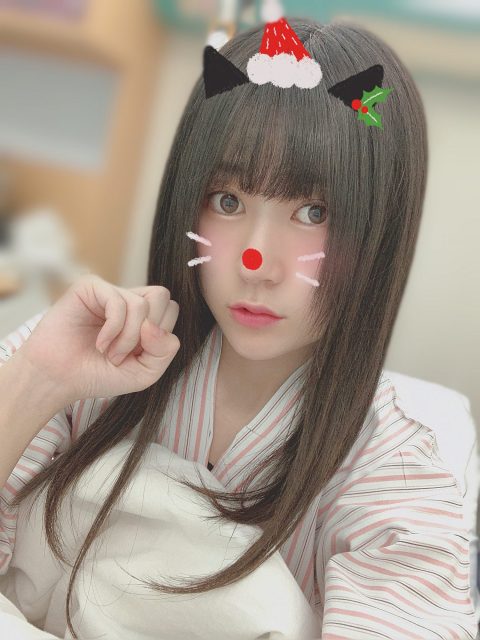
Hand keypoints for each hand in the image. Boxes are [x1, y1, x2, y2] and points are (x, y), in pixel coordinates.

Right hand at [15, 274, 179, 403]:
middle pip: (162, 297)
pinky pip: (118, 302)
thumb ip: (164, 352)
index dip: (159, 337)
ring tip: (109, 353)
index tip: (137, 356)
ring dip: (128, 338)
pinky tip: (99, 344)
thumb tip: (153, 326)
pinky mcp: (90, 288)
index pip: (171, 310)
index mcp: (143, 316)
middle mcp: (128, 300)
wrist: (59, 379)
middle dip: (148, 335)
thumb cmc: (99, 374)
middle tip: (124, 354)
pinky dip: (113, 330)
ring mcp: (109, 292)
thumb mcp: (144, 373)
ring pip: (142, 304)